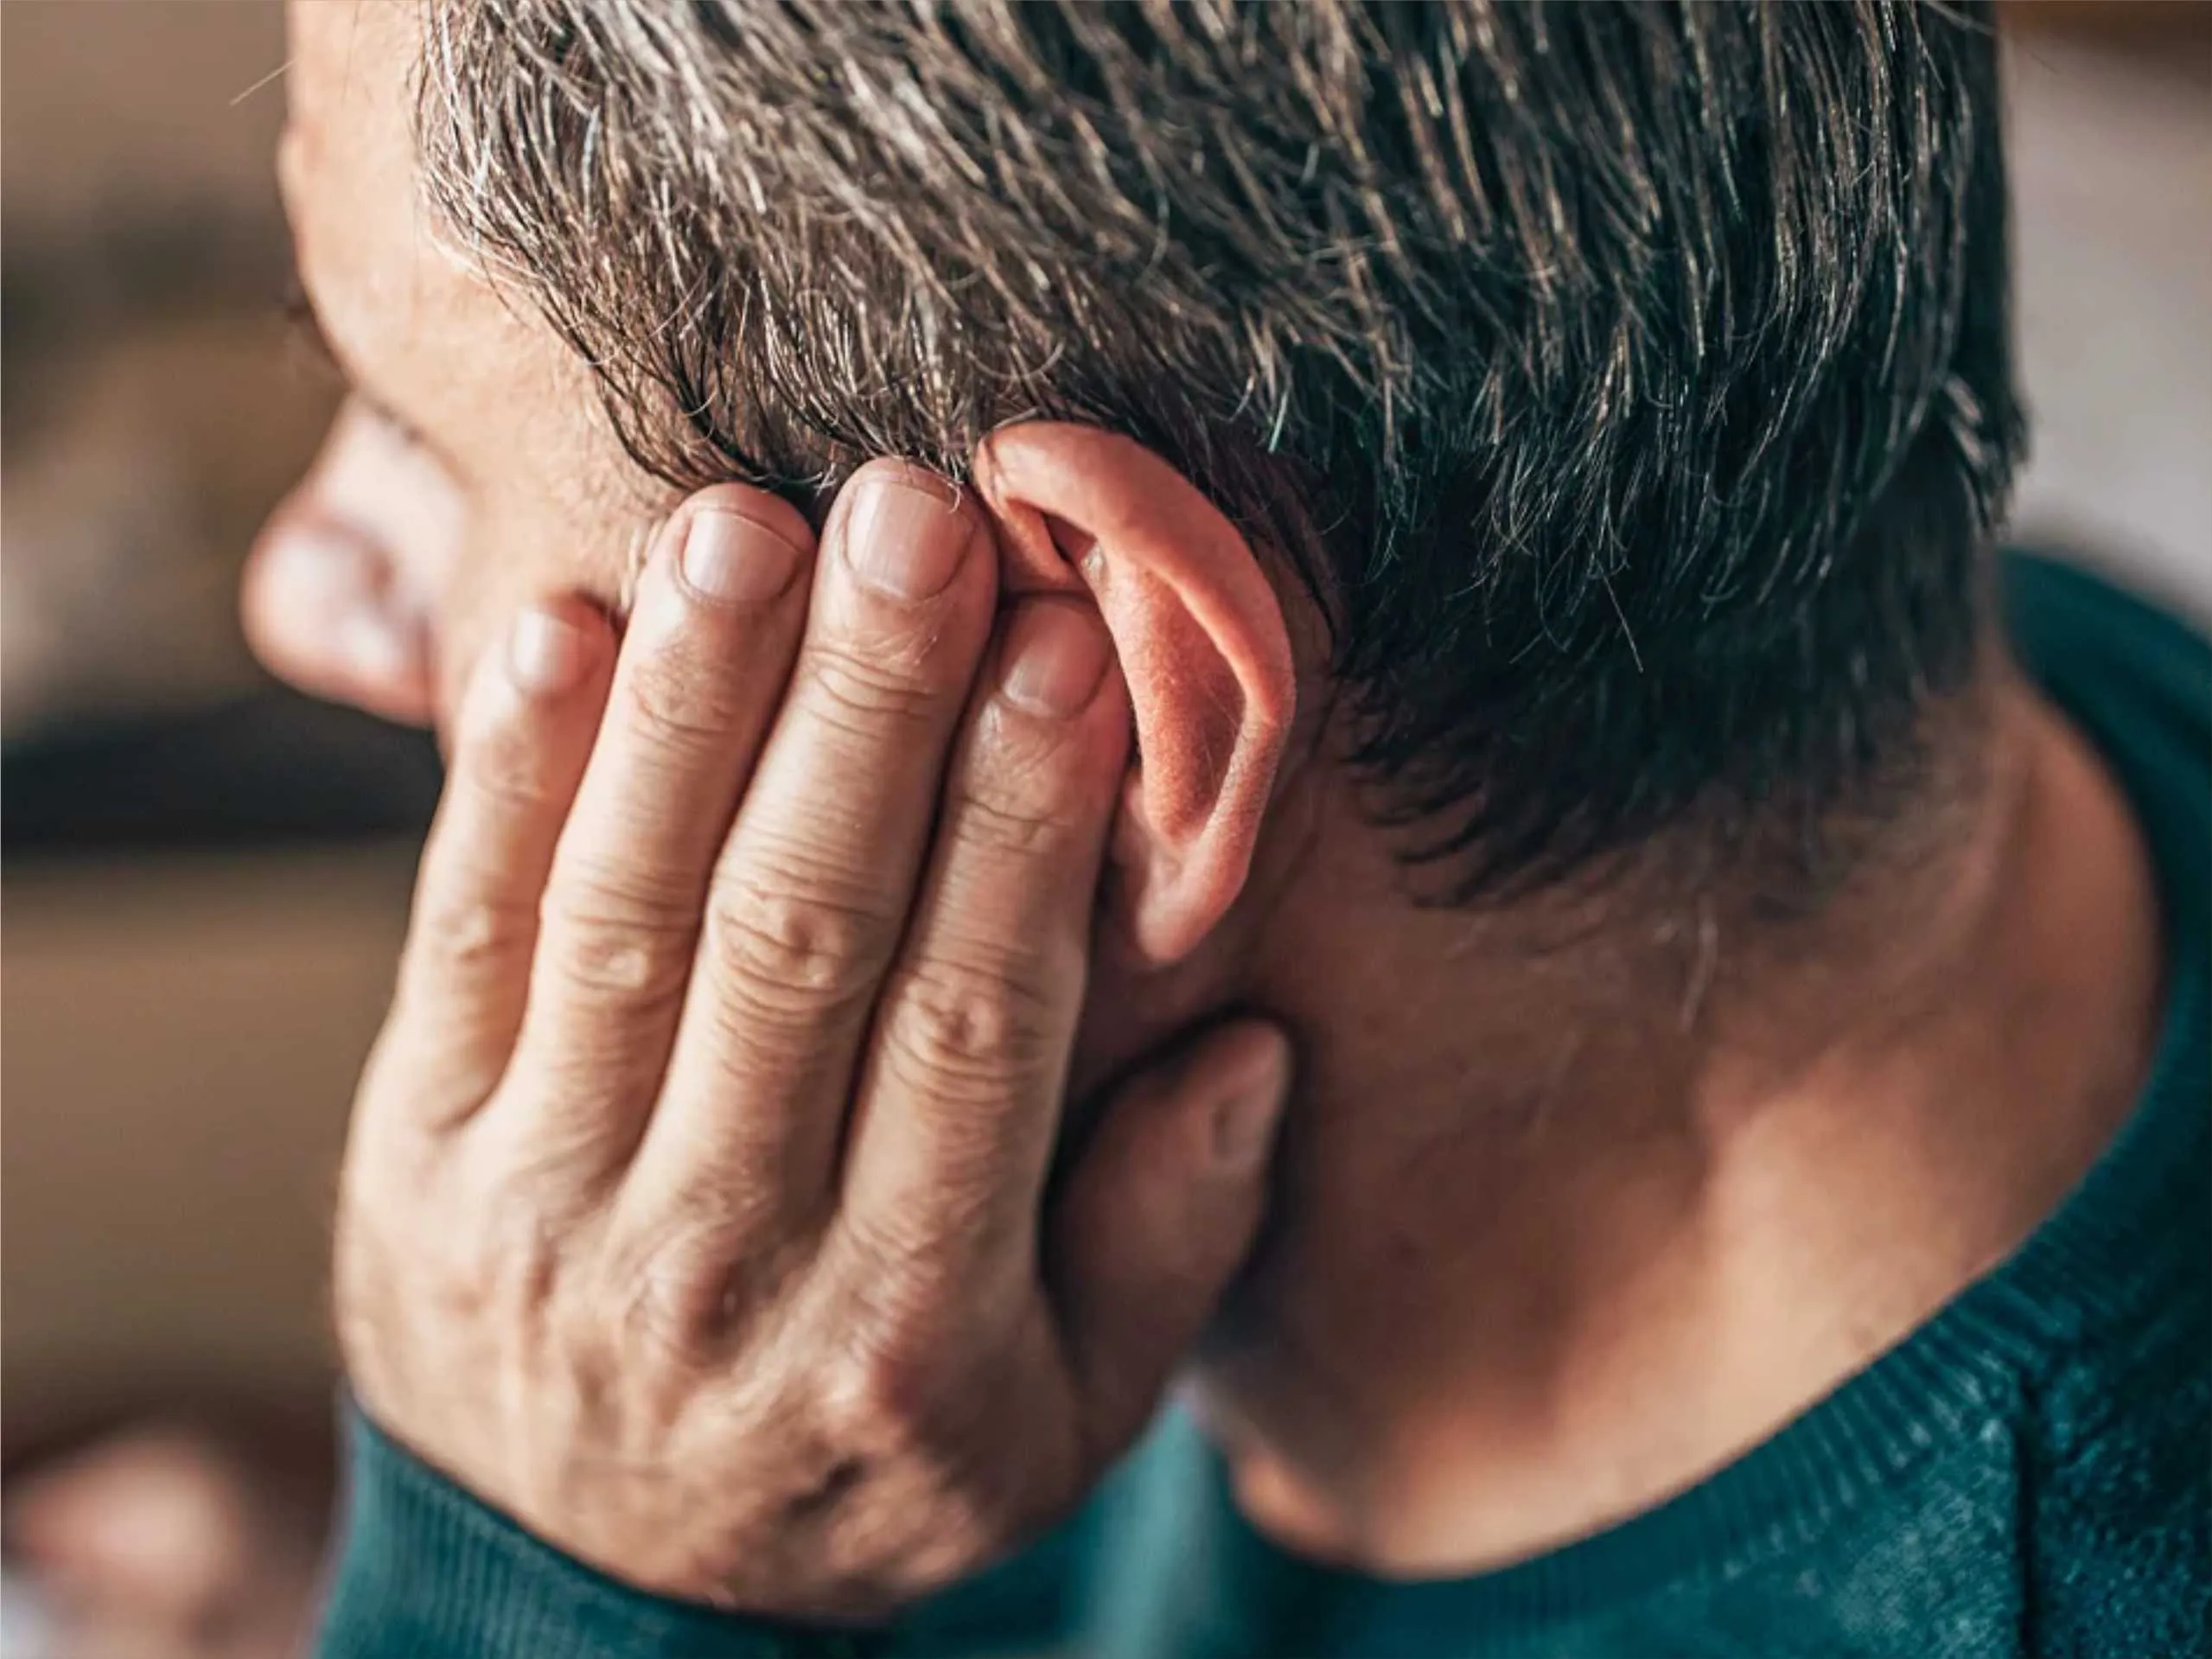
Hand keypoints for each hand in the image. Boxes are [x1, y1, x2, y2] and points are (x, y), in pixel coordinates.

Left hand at [333, 462, 1290, 1617]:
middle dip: (861, 714)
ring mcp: (543, 1199)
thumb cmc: (860, 1477)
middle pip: (799, 940)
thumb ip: (1164, 1250)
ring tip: (747, 521)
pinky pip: (458, 941)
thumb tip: (1247, 1050)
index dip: (1023, 829)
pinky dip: (504, 781)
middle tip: (914, 517)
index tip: (1067, 649)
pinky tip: (560, 627)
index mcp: (906, 1323)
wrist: (583, 1598)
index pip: (976, 1027)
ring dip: (690, 706)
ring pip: (627, 915)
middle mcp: (718, 1259)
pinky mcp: (419, 1147)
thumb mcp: (1057, 1430)